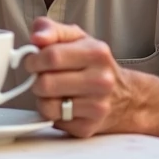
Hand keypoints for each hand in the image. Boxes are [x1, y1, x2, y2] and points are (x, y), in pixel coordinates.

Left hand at [26, 17, 135, 137]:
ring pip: (47, 106)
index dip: (34, 59)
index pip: (51, 56)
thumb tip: (36, 37)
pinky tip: (64, 105)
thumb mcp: (76, 38)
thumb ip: (52, 30)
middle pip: (46, 83)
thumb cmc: (93, 64)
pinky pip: (54, 121)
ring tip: (54, 91)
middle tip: (43, 76)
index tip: (33, 61)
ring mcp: (97, 107)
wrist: (125, 97)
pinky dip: (53, 113)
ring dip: (43, 98)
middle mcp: (101, 81)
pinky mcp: (88, 128)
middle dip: (36, 79)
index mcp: (97, 53)